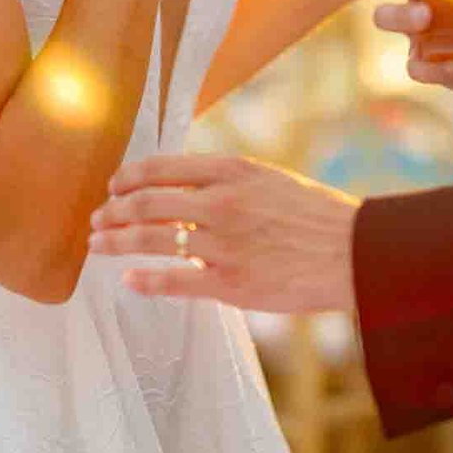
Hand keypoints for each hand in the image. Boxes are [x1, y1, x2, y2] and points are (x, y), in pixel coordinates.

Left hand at [88, 155, 361, 312]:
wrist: (354, 253)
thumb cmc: (317, 217)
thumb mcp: (270, 181)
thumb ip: (227, 183)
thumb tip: (183, 193)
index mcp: (233, 171)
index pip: (162, 168)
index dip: (129, 177)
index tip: (113, 186)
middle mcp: (222, 203)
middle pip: (147, 203)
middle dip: (113, 211)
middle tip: (98, 220)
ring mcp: (223, 245)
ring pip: (151, 239)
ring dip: (116, 242)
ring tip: (98, 246)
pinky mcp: (230, 284)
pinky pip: (174, 280)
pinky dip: (145, 279)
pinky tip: (129, 280)